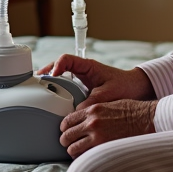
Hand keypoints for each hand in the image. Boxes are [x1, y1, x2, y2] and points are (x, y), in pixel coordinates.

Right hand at [38, 55, 155, 107]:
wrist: (136, 89)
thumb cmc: (125, 87)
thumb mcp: (107, 95)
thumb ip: (91, 102)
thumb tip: (77, 112)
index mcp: (88, 66)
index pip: (66, 59)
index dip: (56, 66)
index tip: (52, 76)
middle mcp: (82, 70)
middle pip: (59, 65)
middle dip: (47, 72)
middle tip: (37, 81)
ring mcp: (82, 78)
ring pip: (61, 75)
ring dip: (51, 80)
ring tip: (40, 88)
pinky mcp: (83, 86)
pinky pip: (66, 85)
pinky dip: (58, 89)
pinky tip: (52, 97)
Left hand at [59, 99, 156, 157]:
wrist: (147, 119)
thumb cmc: (132, 111)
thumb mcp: (109, 104)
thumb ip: (94, 112)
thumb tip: (84, 120)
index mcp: (92, 110)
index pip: (67, 121)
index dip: (65, 128)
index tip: (67, 132)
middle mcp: (92, 123)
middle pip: (67, 136)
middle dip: (66, 141)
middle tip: (70, 144)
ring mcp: (97, 137)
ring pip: (73, 149)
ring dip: (74, 152)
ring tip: (78, 153)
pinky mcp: (104, 148)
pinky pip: (86, 157)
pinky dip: (84, 159)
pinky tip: (87, 159)